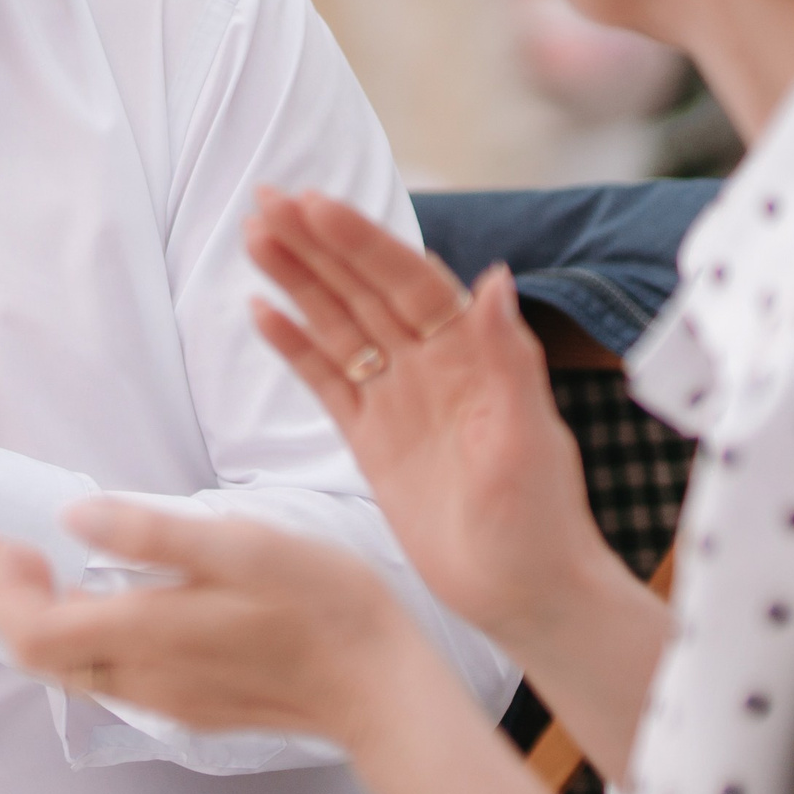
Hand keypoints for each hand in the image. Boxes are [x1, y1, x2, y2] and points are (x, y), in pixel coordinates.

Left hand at [0, 500, 417, 743]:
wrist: (383, 687)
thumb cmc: (322, 604)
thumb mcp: (242, 545)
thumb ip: (152, 533)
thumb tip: (74, 516)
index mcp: (147, 636)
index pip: (30, 632)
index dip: (0, 588)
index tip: (3, 538)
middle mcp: (144, 682)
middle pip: (42, 659)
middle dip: (14, 602)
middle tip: (19, 547)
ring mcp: (168, 703)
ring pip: (76, 672)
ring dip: (50, 621)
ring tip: (57, 566)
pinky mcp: (193, 709)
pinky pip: (114, 680)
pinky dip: (89, 639)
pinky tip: (118, 602)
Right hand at [245, 188, 613, 648]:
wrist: (524, 594)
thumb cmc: (541, 520)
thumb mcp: (529, 436)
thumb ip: (508, 357)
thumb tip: (496, 277)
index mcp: (472, 354)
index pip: (407, 280)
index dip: (360, 241)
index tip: (314, 204)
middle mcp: (431, 365)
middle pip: (362, 289)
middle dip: (315, 243)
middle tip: (264, 199)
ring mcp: (398, 400)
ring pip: (337, 325)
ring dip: (296, 281)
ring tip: (252, 236)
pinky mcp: (372, 440)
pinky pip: (325, 381)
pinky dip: (294, 346)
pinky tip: (261, 311)